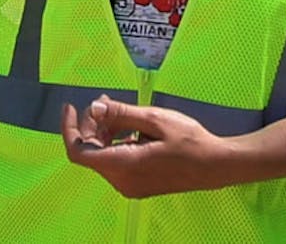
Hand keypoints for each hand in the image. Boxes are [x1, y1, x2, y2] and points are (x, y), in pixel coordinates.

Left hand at [60, 95, 233, 197]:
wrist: (215, 165)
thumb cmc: (189, 140)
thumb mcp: (154, 119)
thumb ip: (121, 113)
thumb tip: (94, 107)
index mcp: (122, 165)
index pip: (79, 152)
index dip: (69, 129)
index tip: (71, 106)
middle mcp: (121, 181)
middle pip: (91, 152)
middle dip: (92, 125)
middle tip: (106, 101)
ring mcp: (130, 185)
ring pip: (104, 157)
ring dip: (105, 133)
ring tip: (119, 110)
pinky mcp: (138, 184)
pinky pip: (117, 162)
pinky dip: (117, 143)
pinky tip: (131, 127)